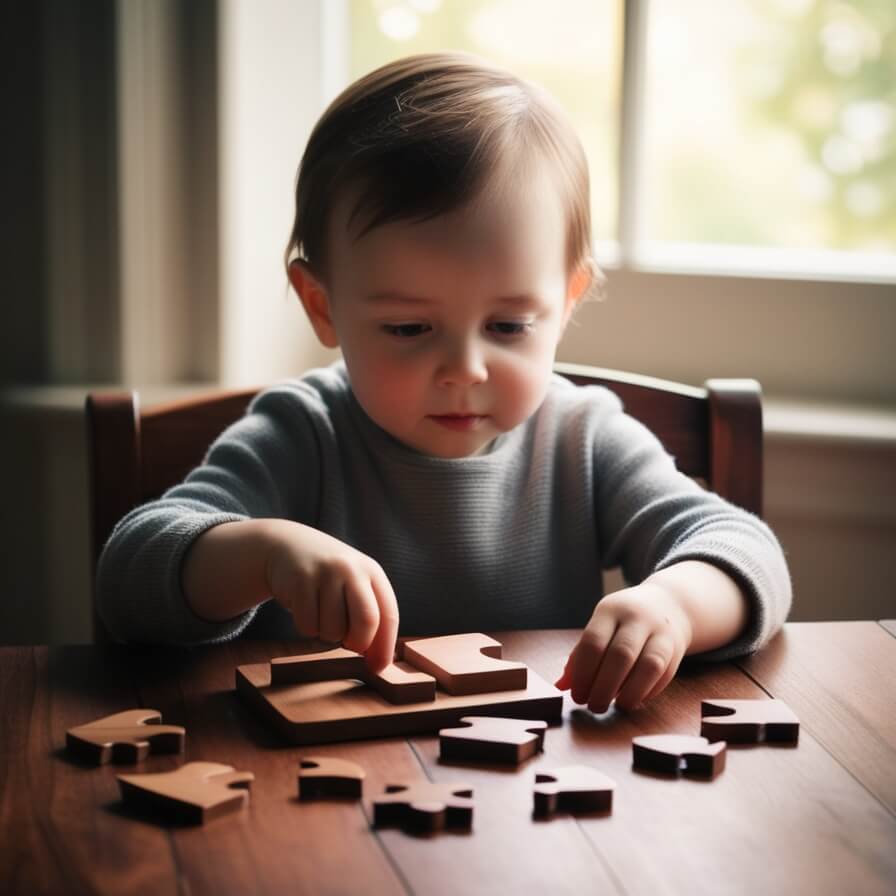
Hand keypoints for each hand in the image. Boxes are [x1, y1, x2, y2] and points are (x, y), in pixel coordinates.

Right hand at [265, 522, 398, 672]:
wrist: (289, 545)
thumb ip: (369, 615)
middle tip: (347, 643)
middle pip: (366, 622)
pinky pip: (307, 625)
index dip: (385, 647)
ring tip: (322, 614)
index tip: (378, 668)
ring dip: (327, 635)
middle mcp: (352, 569)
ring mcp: (325, 572)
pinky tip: (305, 607)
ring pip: (333, 629)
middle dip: (358, 643)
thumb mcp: (355, 585)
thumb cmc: (329, 577)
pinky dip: (306, 627)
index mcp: (372, 572)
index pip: (388, 615)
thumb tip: (379, 662)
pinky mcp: (300, 580)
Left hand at [554, 583, 691, 711]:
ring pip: (648, 666)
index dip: (583, 673)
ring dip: (630, 692)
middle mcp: (637, 618)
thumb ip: (580, 655)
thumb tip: (561, 685)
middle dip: (604, 687)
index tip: (577, 695)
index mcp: (610, 610)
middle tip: (594, 706)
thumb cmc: (623, 622)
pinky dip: (648, 692)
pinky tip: (634, 699)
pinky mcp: (677, 649)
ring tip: (617, 706)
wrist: (668, 604)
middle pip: (621, 655)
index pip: (593, 642)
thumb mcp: (600, 626)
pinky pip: (664, 675)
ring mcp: (660, 632)